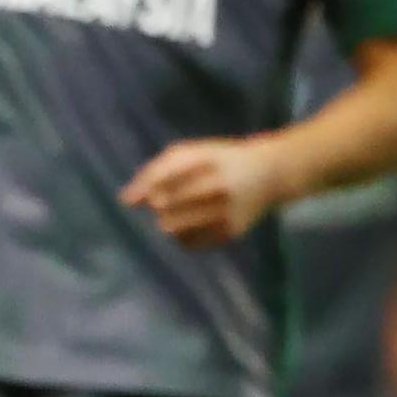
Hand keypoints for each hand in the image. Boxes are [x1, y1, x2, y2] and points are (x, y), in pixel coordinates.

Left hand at [120, 136, 291, 248]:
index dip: (147, 186)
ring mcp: (227, 210)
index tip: (147, 193)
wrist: (270, 174)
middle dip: (158, 204)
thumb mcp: (187, 153)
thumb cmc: (216, 161)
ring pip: (172, 227)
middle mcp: (218, 185)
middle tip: (167, 202)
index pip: (161, 175)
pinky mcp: (232, 231)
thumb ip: (153, 172)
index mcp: (204, 159)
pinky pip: (188, 243)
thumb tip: (126, 201)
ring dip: (167, 222)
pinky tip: (190, 226)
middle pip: (163, 204)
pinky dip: (182, 236)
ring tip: (179, 213)